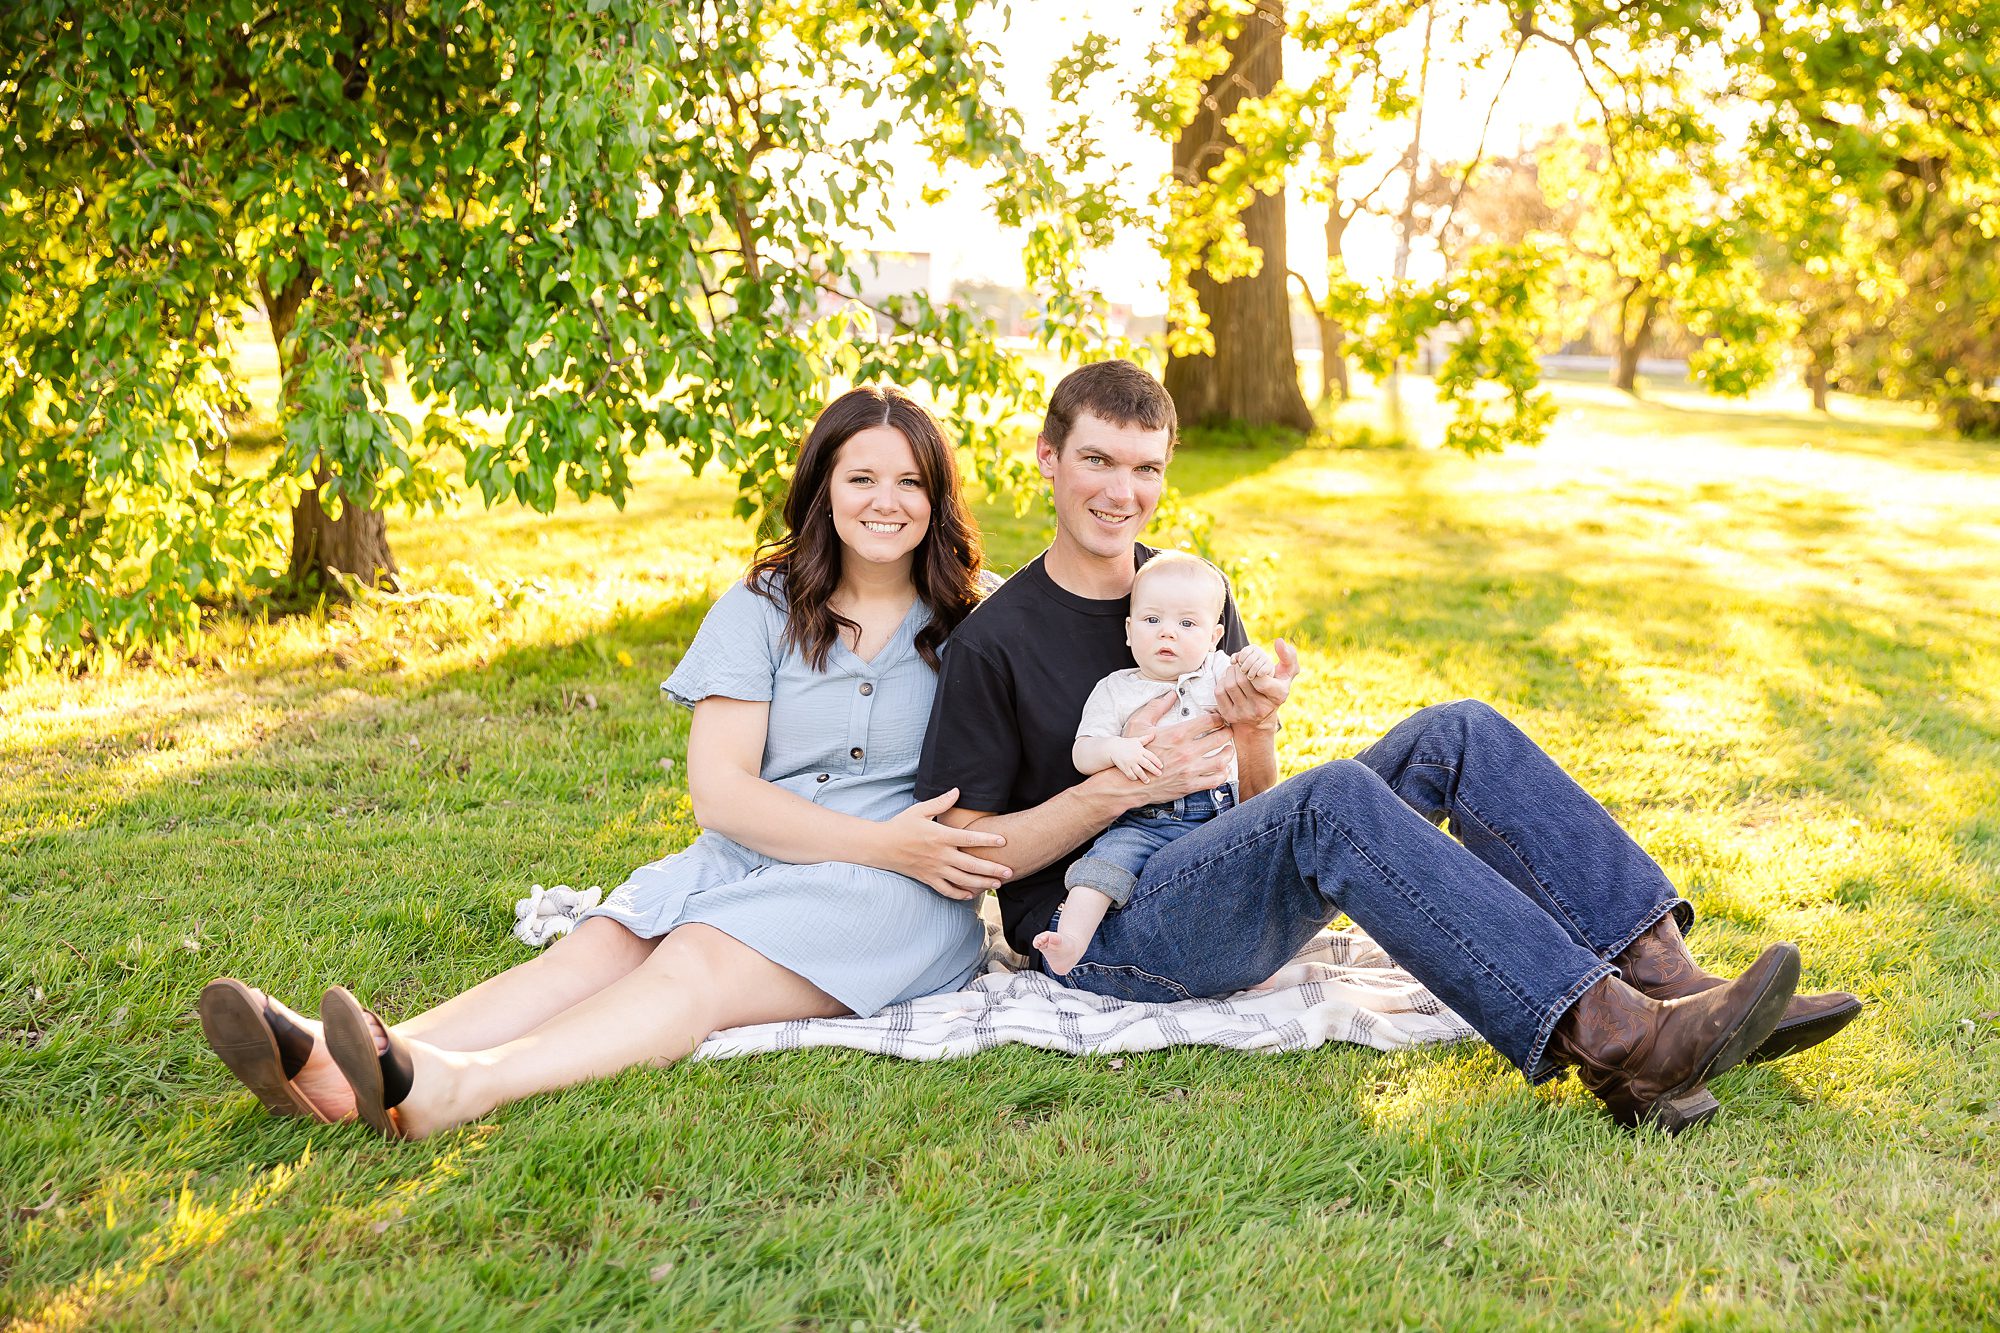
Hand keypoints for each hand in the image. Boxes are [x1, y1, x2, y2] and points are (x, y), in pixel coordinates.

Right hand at [877, 789, 1010, 899]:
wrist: (881, 846)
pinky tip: (972, 894)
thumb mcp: (920, 810)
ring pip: (963, 880)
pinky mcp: (928, 879)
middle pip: (971, 864)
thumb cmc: (901, 825)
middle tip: (1010, 871)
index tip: (1004, 841)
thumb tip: (958, 790)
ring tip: (998, 884)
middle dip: (992, 869)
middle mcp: (939, 855)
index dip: (987, 840)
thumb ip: (941, 802)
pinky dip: (960, 894)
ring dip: (982, 883)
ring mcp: (934, 869)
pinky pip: (947, 890)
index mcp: (940, 836)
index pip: (969, 838)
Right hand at [1108, 737, 1163, 782]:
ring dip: (1144, 777)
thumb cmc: (1126, 743)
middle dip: (1154, 770)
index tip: (1161, 767)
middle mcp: (1136, 756)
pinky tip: (1136, 779)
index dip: (1157, 762)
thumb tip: (1154, 734)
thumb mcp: (1136, 740)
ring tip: (1148, 781)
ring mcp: (1130, 762)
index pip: (1151, 756)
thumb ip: (1145, 739)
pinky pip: (1130, 774)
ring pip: (1139, 772)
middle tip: (1159, 774)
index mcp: (1140, 750)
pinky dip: (1134, 777)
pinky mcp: (1124, 767)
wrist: (1113, 747)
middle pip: (1147, 765)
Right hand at [1115, 692, 1231, 805]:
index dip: (1218, 717)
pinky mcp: (1190, 785)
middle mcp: (1187, 751)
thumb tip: (1171, 694)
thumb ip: (1157, 707)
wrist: (1128, 782)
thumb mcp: (1140, 724)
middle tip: (1227, 731)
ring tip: (1228, 749)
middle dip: (1227, 732)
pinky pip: (1215, 780)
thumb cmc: (1134, 752)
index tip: (1218, 718)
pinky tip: (1222, 768)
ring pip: (1222, 759)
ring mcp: (1190, 770)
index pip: (1210, 721)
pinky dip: (1223, 773)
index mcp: (1178, 734)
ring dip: (1229, 753)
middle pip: (1220, 738)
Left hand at [1216, 637, 1298, 728]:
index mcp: (1278, 696)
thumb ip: (1289, 657)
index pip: (1260, 677)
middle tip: (1240, 665)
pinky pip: (1219, 691)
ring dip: (1230, 672)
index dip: (1253, 666)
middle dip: (1239, 667)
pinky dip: (1222, 681)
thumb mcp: (1287, 674)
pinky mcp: (1230, 716)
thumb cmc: (1274, 688)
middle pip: (1242, 679)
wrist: (1259, 719)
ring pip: (1230, 684)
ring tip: (1235, 671)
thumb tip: (1279, 641)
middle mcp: (1262, 708)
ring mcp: (1245, 714)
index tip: (1253, 665)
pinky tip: (1229, 681)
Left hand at [1231, 643, 1274, 680]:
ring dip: (1251, 673)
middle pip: (1250, 660)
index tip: (1240, 664)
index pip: (1245, 652)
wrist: (1261, 672)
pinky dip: (1259, 674)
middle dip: (1244, 667)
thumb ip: (1235, 658)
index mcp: (1252, 648)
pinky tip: (1257, 675)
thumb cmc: (1247, 665)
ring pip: (1256, 666)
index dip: (1241, 660)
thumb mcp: (1240, 660)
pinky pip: (1263, 670)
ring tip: (1249, 677)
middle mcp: (1260, 651)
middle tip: (1243, 672)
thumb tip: (1233, 661)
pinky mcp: (1270, 666)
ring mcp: (1266, 658)